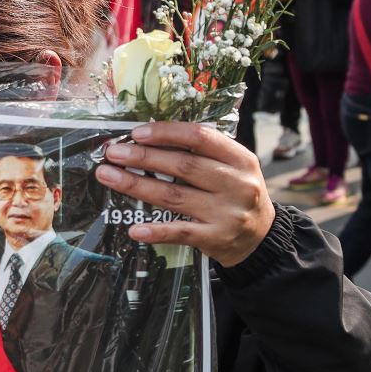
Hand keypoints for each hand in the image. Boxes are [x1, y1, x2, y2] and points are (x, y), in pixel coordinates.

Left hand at [96, 121, 276, 265]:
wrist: (261, 237)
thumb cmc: (238, 194)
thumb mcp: (234, 167)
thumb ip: (204, 154)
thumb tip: (152, 140)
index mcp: (241, 159)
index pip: (200, 138)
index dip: (166, 133)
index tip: (137, 133)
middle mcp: (236, 184)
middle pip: (183, 166)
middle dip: (143, 158)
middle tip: (114, 153)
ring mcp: (227, 213)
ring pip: (174, 196)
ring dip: (137, 186)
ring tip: (109, 176)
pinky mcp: (216, 238)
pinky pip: (180, 233)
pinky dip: (156, 231)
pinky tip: (135, 228)